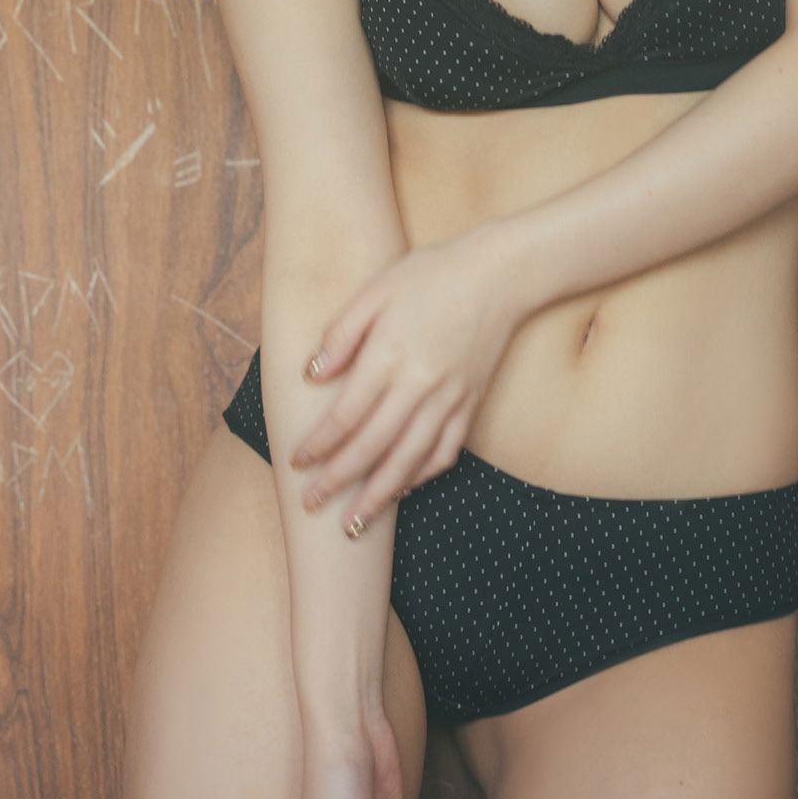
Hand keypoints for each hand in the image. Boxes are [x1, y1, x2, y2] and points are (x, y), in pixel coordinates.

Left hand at [289, 228, 519, 529]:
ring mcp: (450, 399)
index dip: (319, 443)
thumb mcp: (377, 288)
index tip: (297, 461)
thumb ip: (343, 332)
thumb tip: (313, 374)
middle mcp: (421, 385)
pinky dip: (421, 476)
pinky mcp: (470, 404)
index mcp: (391, 354)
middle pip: (373, 446)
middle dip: (338, 480)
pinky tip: (401, 488)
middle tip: (311, 503)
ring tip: (353, 524)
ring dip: (378, 495)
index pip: (346, 414)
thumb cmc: (432, 274)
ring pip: (409, 461)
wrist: (500, 275)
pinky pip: (444, 453)